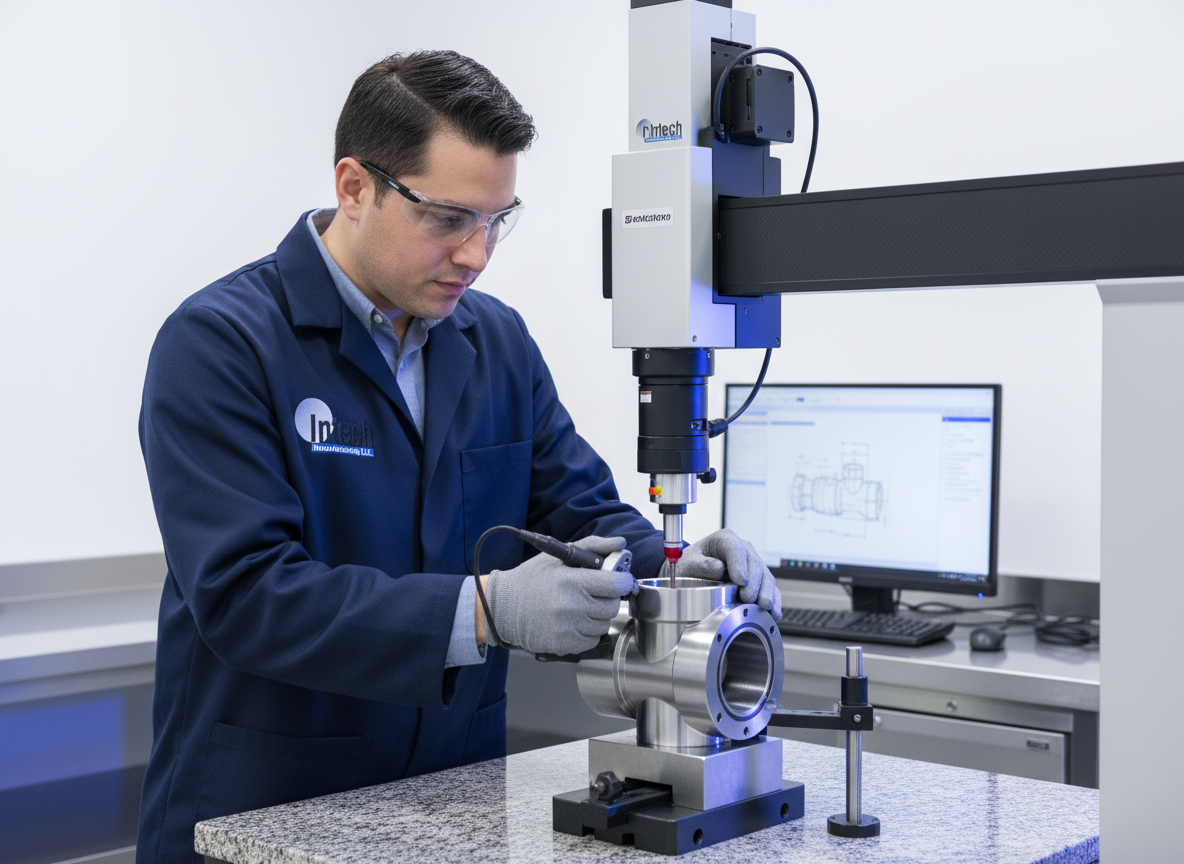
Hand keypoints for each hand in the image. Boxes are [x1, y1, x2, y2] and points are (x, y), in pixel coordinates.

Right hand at [486, 536, 636, 655]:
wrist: (504, 607)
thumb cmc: (532, 579)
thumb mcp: (560, 556)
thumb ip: (594, 546)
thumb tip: (621, 543)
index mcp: (572, 580)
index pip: (616, 584)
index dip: (622, 581)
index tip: (619, 580)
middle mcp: (571, 605)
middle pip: (613, 606)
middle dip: (609, 598)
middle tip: (594, 593)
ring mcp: (568, 628)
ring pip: (605, 624)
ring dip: (598, 616)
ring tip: (580, 607)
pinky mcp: (563, 645)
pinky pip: (593, 640)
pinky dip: (589, 632)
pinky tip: (574, 622)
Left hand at [667, 529, 781, 619]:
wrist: (694, 572)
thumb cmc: (692, 565)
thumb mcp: (690, 562)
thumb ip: (702, 564)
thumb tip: (719, 567)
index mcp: (724, 539)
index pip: (735, 549)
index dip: (739, 565)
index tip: (740, 581)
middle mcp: (743, 549)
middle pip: (754, 563)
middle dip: (754, 583)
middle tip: (748, 598)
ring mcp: (753, 563)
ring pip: (766, 576)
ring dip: (766, 592)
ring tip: (763, 606)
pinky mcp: (759, 578)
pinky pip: (770, 588)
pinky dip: (773, 600)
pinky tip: (773, 612)